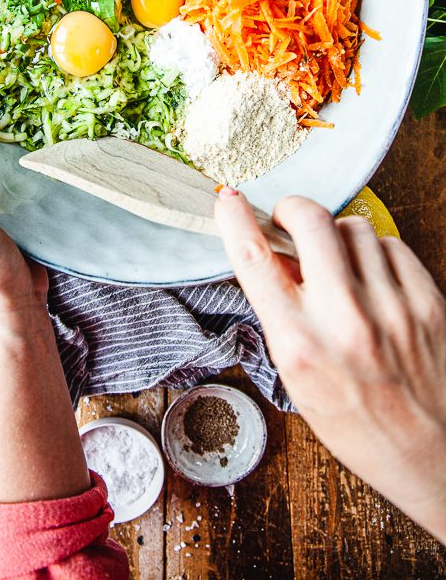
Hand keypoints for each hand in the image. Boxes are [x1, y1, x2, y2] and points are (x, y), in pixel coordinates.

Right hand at [215, 189, 445, 542]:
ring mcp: (391, 307)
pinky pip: (392, 245)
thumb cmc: (356, 422)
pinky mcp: (428, 302)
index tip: (227, 200)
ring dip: (338, 236)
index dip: (235, 219)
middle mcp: (345, 321)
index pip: (254, 259)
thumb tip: (273, 254)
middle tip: (290, 219)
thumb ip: (282, 313)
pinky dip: (376, 252)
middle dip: (293, 209)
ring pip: (354, 226)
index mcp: (300, 344)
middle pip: (310, 220)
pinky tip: (373, 279)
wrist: (428, 454)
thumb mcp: (297, 376)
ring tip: (339, 264)